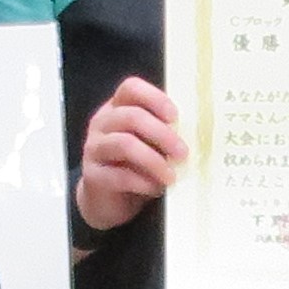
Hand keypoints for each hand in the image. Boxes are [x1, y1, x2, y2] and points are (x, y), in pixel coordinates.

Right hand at [74, 75, 183, 235]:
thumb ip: (164, 134)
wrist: (108, 200)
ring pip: (125, 144)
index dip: (154, 98)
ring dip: (154, 160)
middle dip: (162, 134)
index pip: (130, 88)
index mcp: (117, 108)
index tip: (175, 116)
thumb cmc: (135, 166)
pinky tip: (156, 189)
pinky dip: (142, 182)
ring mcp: (93, 148)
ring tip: (172, 176)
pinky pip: (118, 175)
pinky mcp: (92, 175)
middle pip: (131, 116)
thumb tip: (196, 135)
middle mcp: (102, 123)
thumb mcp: (150, 145)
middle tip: (183, 153)